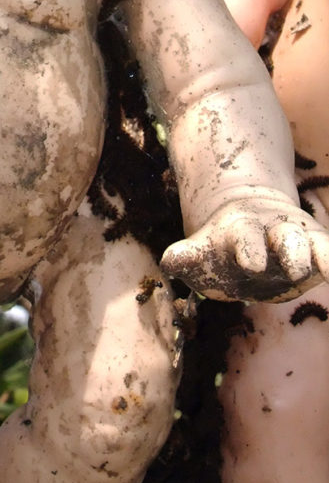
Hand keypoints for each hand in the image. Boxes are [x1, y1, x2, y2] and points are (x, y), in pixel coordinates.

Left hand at [161, 194, 328, 301]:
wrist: (253, 216)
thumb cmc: (223, 244)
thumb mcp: (203, 250)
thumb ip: (189, 257)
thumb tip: (169, 260)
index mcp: (242, 231)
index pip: (244, 239)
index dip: (247, 248)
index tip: (250, 262)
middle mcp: (276, 233)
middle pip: (286, 239)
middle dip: (291, 251)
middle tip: (296, 266)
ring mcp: (302, 242)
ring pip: (316, 245)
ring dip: (326, 257)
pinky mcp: (322, 252)